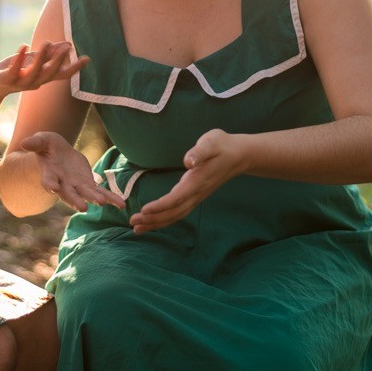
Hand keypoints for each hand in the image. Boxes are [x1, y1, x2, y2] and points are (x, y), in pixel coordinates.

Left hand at [0, 41, 88, 102]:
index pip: (62, 74)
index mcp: (42, 78)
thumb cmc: (14, 72)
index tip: (87, 58)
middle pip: (50, 73)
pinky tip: (24, 46)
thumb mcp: (33, 61)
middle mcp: (34, 82)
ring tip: (47, 43)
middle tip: (69, 47)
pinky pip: (14, 70)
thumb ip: (49, 54)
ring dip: (42, 59)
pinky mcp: (6, 79)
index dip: (75, 68)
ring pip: (34, 73)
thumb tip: (68, 45)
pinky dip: (19, 59)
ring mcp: (20, 82)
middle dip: (59, 60)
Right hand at [20, 132, 125, 212]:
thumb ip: (35, 143)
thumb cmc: (47, 146)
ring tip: (105, 204)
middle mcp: (62, 185)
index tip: (52, 187)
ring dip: (95, 200)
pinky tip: (121, 204)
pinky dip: (110, 198)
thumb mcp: (42, 140)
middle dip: (75, 200)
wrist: (58, 153)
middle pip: (69, 194)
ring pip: (87, 195)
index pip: (48, 180)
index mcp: (49, 174)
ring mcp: (76, 186)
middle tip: (83, 207)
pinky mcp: (88, 184)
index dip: (49, 183)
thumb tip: (24, 142)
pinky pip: (100, 192)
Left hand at [130, 129, 247, 233]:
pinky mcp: (195, 197)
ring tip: (137, 228)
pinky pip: (178, 212)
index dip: (161, 206)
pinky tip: (152, 221)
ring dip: (156, 223)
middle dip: (153, 219)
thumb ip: (199, 152)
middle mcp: (196, 193)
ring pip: (176, 215)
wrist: (239, 155)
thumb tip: (188, 161)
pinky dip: (164, 219)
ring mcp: (196, 197)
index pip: (177, 198)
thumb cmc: (222, 146)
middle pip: (174, 212)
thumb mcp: (211, 143)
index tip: (144, 210)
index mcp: (197, 181)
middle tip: (133, 222)